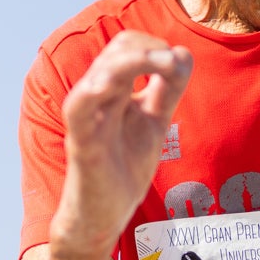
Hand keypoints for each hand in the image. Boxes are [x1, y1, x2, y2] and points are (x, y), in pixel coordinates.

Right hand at [52, 30, 192, 251]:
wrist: (106, 215)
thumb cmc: (124, 166)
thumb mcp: (154, 121)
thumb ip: (167, 90)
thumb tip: (182, 53)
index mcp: (115, 91)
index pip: (126, 46)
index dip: (153, 45)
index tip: (176, 62)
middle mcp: (99, 99)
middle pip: (114, 52)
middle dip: (147, 48)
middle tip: (172, 63)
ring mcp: (89, 121)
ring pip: (99, 75)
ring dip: (130, 61)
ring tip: (159, 62)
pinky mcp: (82, 145)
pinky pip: (78, 110)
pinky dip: (92, 92)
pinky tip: (113, 84)